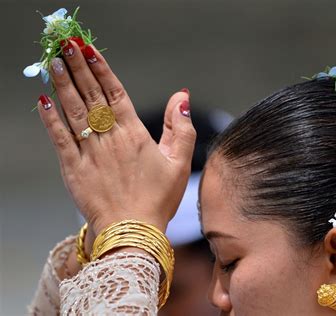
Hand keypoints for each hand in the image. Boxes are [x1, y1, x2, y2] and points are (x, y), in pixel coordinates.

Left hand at [37, 40, 195, 237]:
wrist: (132, 231)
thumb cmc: (158, 199)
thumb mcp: (180, 162)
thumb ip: (181, 127)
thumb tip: (182, 97)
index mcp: (135, 134)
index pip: (115, 94)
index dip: (102, 70)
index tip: (90, 50)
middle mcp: (110, 138)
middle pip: (92, 96)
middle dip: (79, 68)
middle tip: (67, 43)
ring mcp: (90, 152)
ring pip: (74, 111)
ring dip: (63, 85)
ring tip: (54, 61)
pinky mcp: (74, 168)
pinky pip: (60, 139)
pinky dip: (50, 119)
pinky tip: (43, 100)